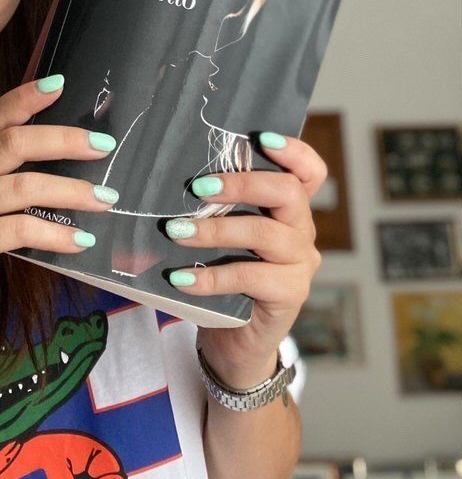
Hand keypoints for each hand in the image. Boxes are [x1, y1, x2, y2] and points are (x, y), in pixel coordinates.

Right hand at [0, 76, 117, 352]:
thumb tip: (52, 170)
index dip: (25, 99)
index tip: (60, 85)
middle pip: (13, 143)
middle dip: (64, 140)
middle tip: (104, 146)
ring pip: (22, 185)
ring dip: (70, 190)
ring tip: (105, 199)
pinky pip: (19, 229)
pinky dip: (55, 234)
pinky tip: (80, 240)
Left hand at [164, 134, 326, 387]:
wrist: (233, 342)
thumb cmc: (223, 277)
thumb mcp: (221, 237)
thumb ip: (216, 207)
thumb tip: (168, 176)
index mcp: (289, 209)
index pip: (309, 172)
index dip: (293, 150)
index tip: (259, 137)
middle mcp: (302, 232)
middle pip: (289, 192)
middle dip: (242, 184)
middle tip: (198, 187)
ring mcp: (300, 265)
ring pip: (266, 233)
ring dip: (216, 229)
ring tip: (175, 231)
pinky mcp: (289, 297)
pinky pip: (251, 278)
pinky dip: (211, 276)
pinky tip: (181, 279)